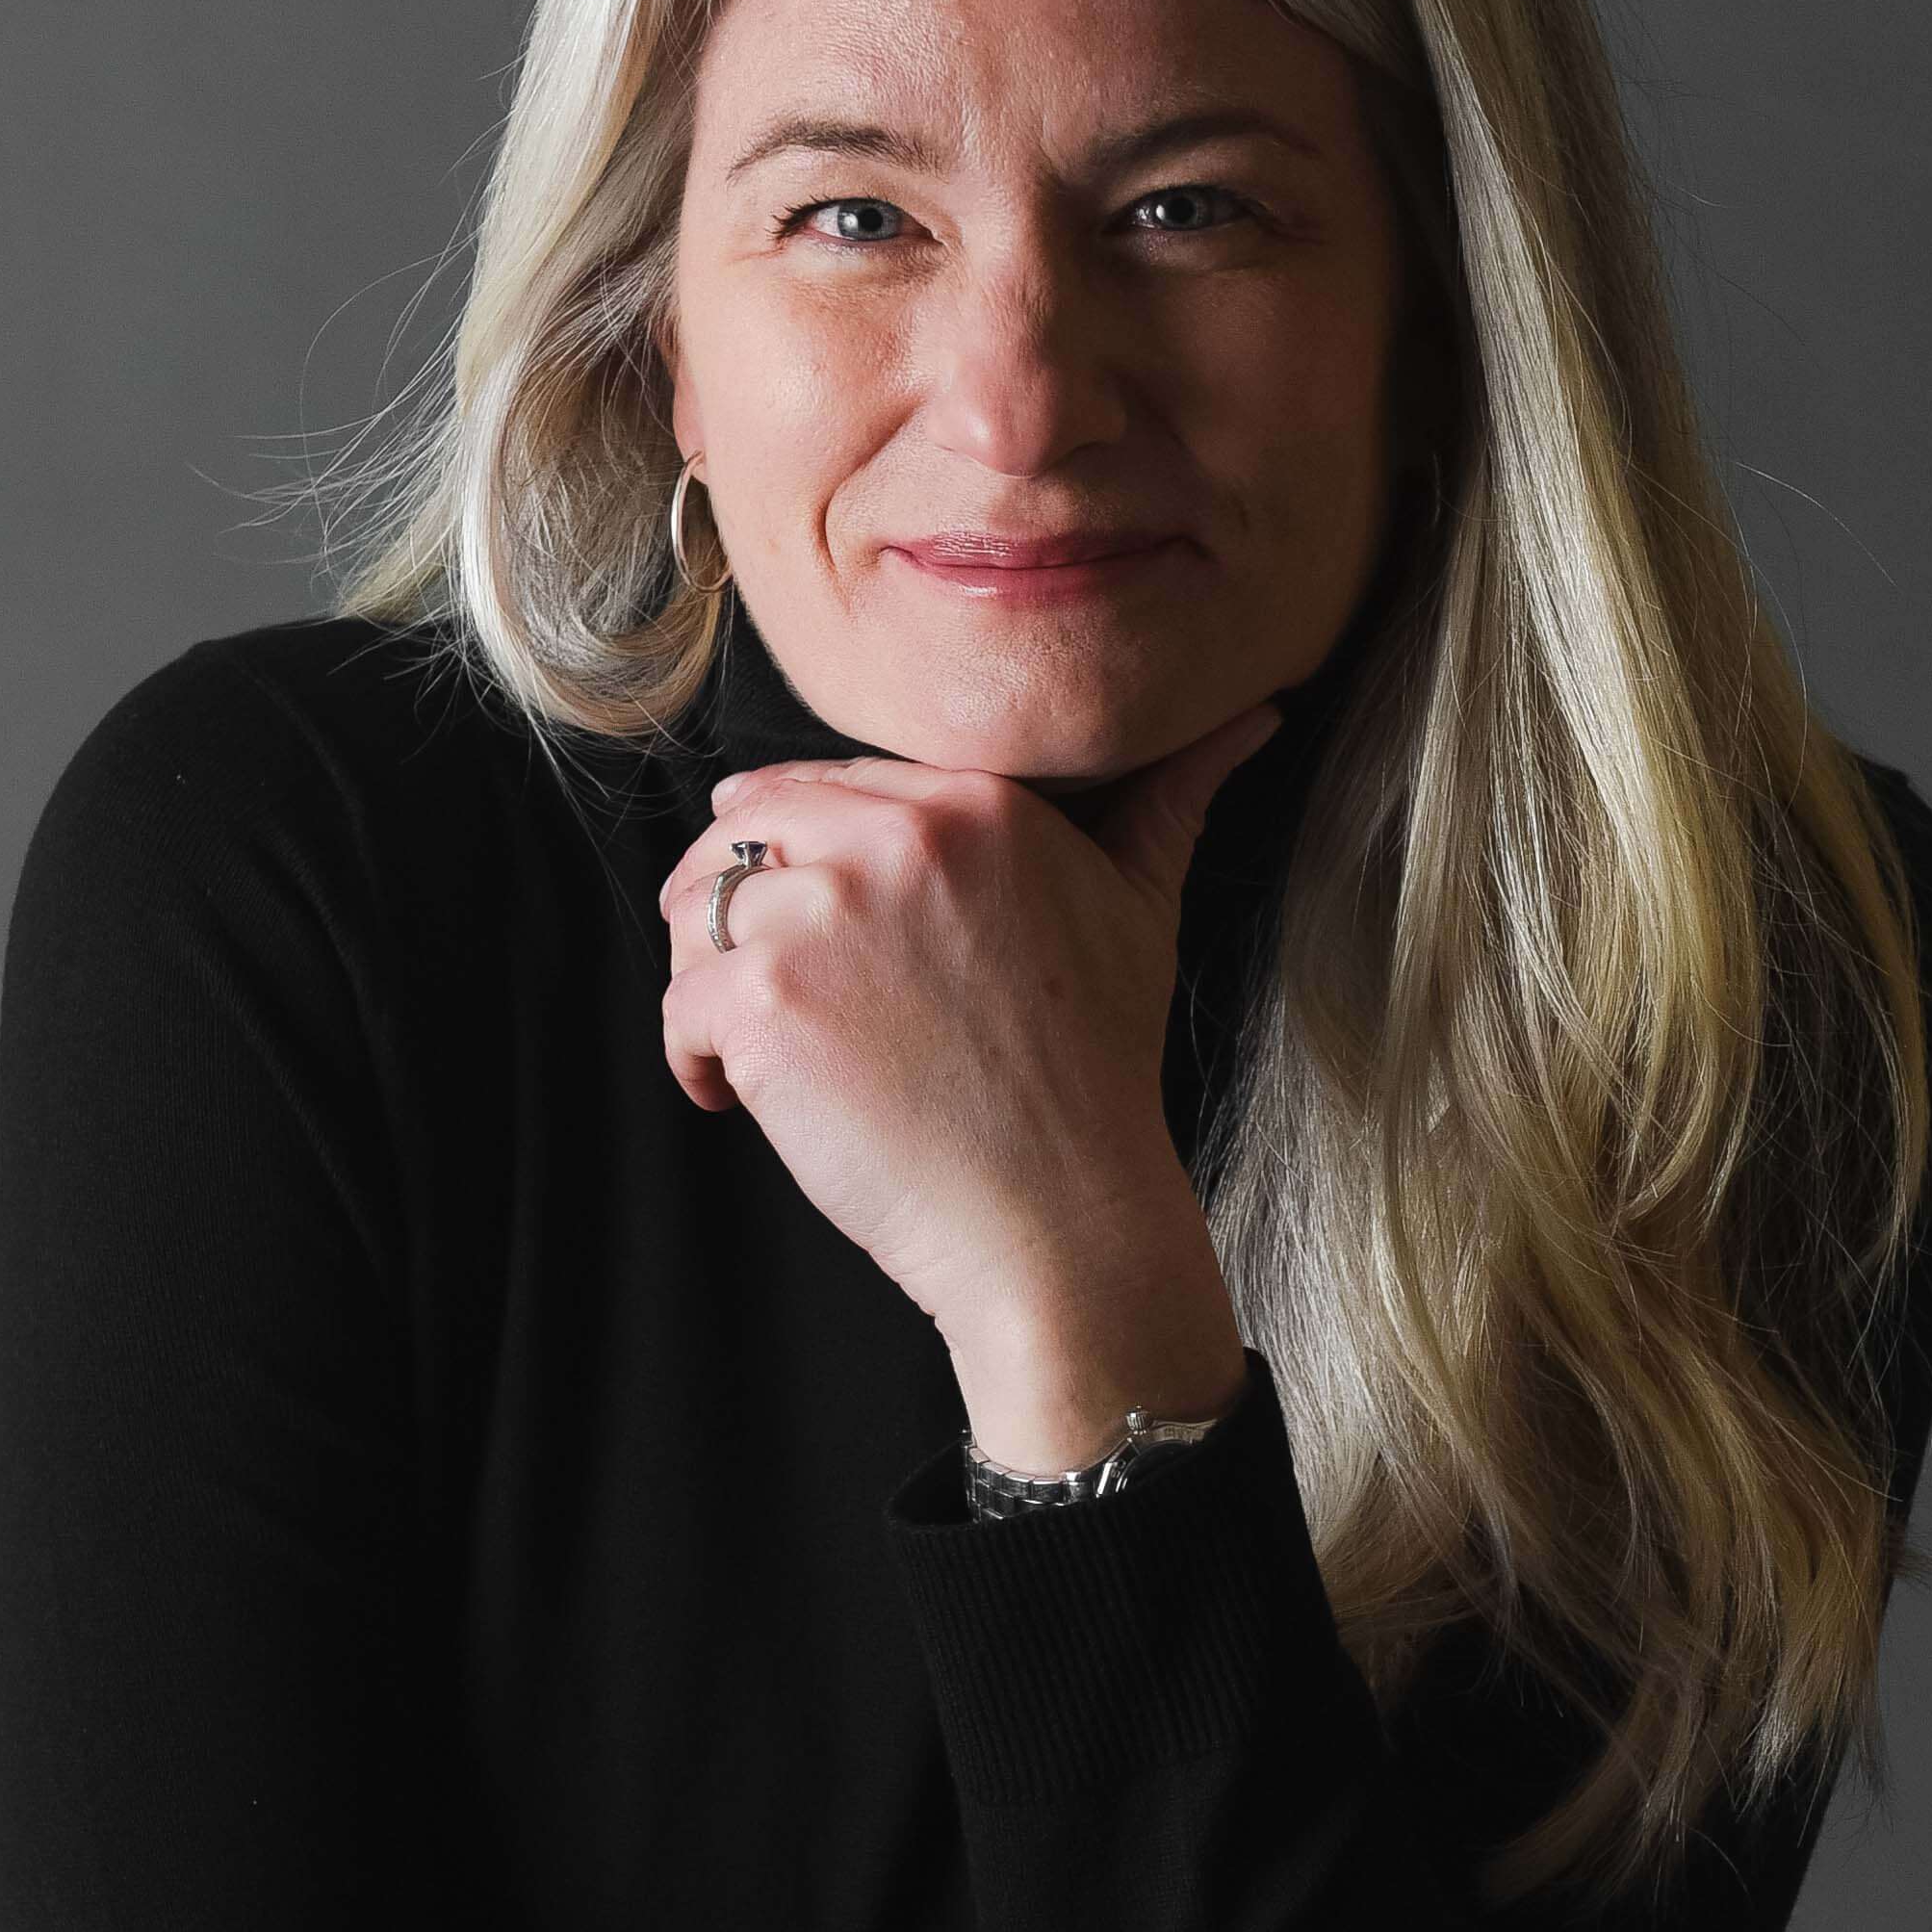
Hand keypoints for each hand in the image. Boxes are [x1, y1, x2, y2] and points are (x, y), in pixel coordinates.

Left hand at [657, 709, 1283, 1454]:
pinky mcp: (766, 1003)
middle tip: (765, 988)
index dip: (790, 848)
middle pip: (741, 833)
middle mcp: (893, 840)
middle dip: (730, 906)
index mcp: (974, 802)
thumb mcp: (1141, 909)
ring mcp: (822, 918)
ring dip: (706, 980)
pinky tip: (745, 1101)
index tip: (799, 913)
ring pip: (694, 913)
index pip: (819, 783)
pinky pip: (677, 1003)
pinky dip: (694, 1060)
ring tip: (759, 1046)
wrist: (1063, 1215)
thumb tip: (1254, 716)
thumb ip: (1169, 799)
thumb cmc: (1098, 1073)